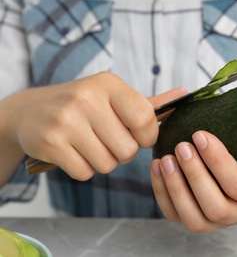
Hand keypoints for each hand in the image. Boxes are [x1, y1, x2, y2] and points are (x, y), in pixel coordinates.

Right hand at [5, 72, 185, 179]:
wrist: (32, 111)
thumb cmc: (84, 106)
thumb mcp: (114, 97)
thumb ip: (149, 103)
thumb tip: (185, 95)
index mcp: (109, 84)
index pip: (146, 119)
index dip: (147, 137)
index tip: (138, 136)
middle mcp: (87, 98)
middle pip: (128, 150)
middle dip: (122, 152)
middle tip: (108, 140)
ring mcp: (66, 120)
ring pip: (108, 164)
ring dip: (103, 161)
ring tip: (90, 144)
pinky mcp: (51, 142)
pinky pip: (85, 172)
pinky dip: (84, 168)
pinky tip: (74, 152)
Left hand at [150, 129, 236, 232]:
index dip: (218, 163)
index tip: (200, 135)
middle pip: (216, 208)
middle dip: (195, 176)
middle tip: (182, 146)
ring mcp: (217, 222)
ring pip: (194, 219)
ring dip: (176, 189)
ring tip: (165, 160)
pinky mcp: (196, 219)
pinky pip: (175, 215)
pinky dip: (162, 193)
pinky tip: (157, 167)